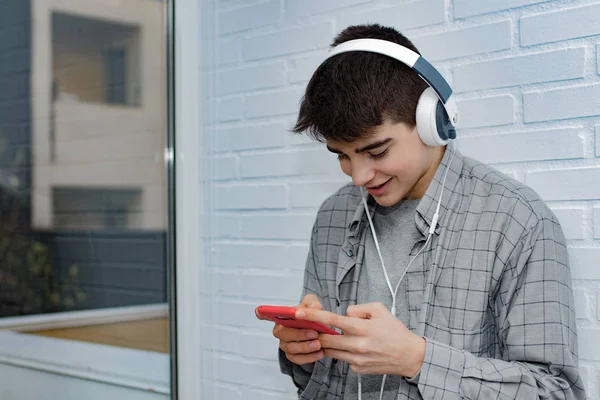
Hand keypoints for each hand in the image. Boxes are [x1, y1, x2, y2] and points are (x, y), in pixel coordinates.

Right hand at [255, 294, 324, 364]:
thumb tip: (302, 312)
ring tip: (318, 344)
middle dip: (298, 334)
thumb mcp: (314, 304)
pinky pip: (297, 359)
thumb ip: (312, 305)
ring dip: (305, 347)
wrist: (322, 328)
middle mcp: (280, 330)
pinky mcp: (292, 355)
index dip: (263, 313)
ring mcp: (285, 343)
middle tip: (313, 333)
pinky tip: (319, 353)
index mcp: (283, 316)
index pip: (268, 314)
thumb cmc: (313, 314)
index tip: (259, 312)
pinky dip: (309, 358)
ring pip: (290, 348)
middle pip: (282, 333)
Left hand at [295, 302, 425, 376]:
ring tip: (338, 337)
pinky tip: (355, 348)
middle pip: (325, 339)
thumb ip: (358, 308)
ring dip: (329, 343)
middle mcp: (357, 344)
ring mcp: (356, 359)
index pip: (331, 320)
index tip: (299, 313)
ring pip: (331, 351)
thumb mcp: (379, 310)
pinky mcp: (358, 369)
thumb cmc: (394, 331)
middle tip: (316, 328)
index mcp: (361, 327)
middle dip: (318, 333)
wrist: (409, 355)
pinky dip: (343, 352)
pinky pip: (343, 359)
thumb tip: (344, 314)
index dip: (313, 316)